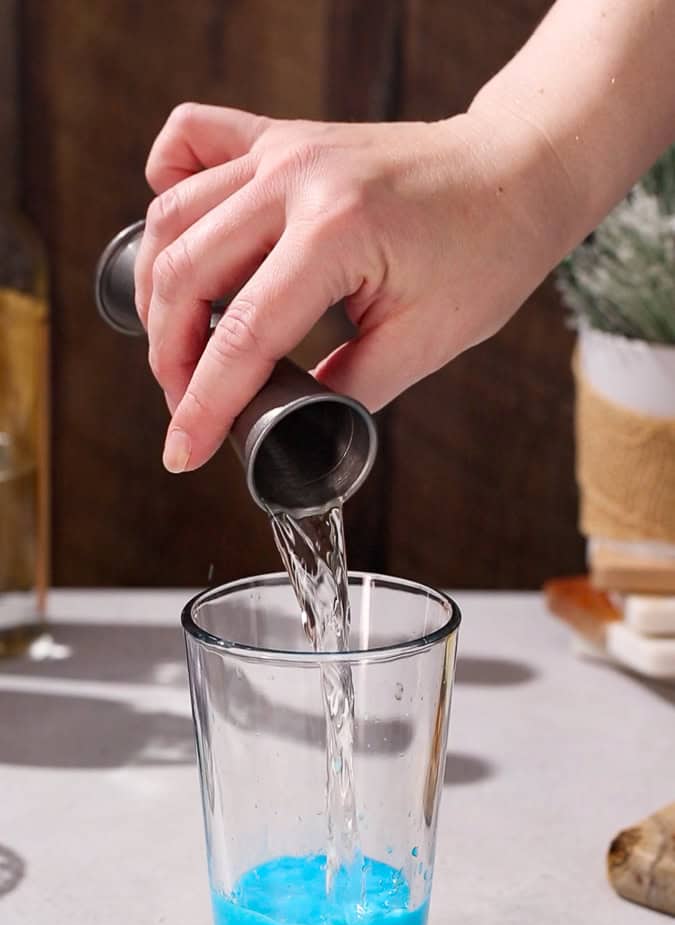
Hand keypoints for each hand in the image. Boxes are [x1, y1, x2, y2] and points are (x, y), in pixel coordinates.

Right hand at [136, 102, 573, 471]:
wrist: (517, 172)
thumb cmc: (486, 253)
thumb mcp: (423, 343)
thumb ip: (346, 393)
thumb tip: (289, 432)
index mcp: (337, 232)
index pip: (244, 336)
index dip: (204, 406)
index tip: (182, 454)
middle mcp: (295, 178)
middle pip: (185, 274)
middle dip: (169, 357)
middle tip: (186, 405)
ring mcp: (282, 148)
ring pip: (171, 217)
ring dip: (159, 291)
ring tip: (177, 347)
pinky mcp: (279, 137)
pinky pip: (191, 141)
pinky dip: (168, 190)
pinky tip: (179, 237)